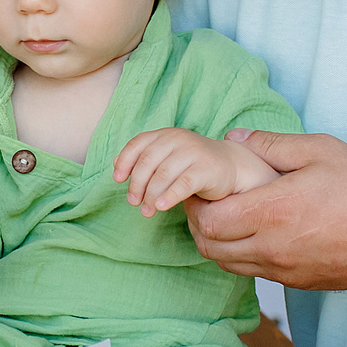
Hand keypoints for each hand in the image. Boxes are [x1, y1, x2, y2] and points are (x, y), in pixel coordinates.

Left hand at [113, 126, 277, 215]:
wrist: (231, 166)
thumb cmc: (192, 165)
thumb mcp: (167, 158)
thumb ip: (144, 159)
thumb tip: (116, 166)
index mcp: (165, 135)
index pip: (138, 144)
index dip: (125, 161)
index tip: (117, 180)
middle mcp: (178, 139)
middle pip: (148, 161)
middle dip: (136, 184)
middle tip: (133, 202)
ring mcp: (194, 152)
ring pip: (163, 174)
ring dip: (150, 195)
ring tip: (146, 211)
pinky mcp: (207, 169)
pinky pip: (183, 184)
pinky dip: (169, 196)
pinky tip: (161, 207)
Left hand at [181, 129, 346, 291]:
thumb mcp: (322, 151)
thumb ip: (273, 144)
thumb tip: (236, 138)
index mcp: (272, 212)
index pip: (208, 220)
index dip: (195, 204)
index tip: (201, 186)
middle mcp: (271, 248)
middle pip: (209, 247)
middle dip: (200, 223)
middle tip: (208, 200)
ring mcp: (284, 270)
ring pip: (228, 264)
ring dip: (219, 242)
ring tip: (229, 215)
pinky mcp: (298, 282)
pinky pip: (255, 272)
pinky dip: (243, 254)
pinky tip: (258, 231)